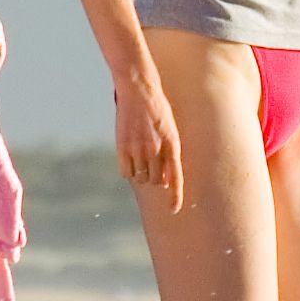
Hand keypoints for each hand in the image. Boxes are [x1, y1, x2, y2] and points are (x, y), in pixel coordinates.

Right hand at [113, 68, 182, 208]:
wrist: (139, 90)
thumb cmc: (157, 110)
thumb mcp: (170, 130)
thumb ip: (169, 154)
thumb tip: (167, 181)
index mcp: (172, 145)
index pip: (176, 177)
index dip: (176, 196)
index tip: (174, 210)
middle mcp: (155, 149)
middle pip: (156, 181)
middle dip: (156, 178)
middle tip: (152, 165)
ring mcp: (138, 149)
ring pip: (140, 177)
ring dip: (141, 173)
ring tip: (140, 156)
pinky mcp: (122, 147)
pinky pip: (126, 172)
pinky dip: (128, 170)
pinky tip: (130, 157)